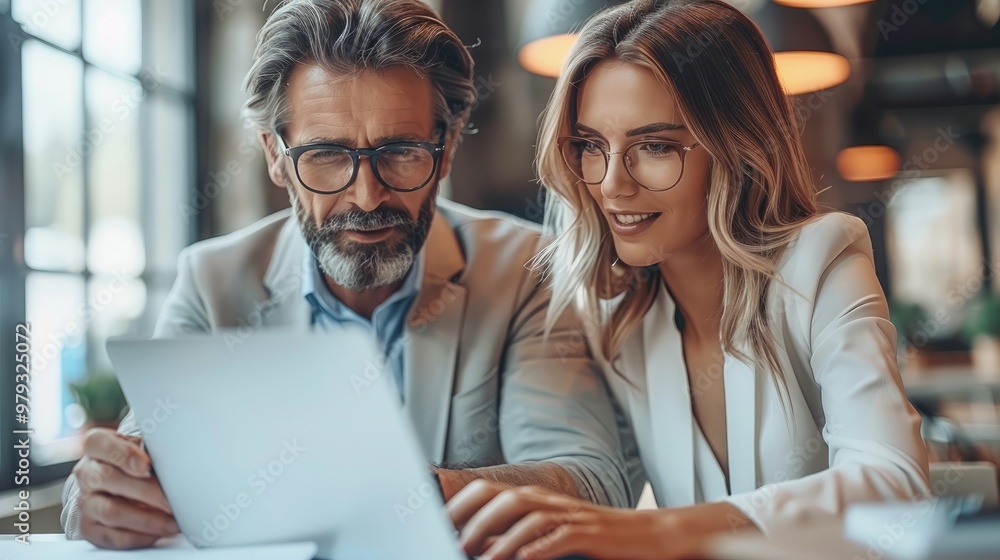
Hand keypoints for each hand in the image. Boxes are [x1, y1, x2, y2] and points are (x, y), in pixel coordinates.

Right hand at [73, 428, 178, 548]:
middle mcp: (86, 473)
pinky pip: (112, 536)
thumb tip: (177, 461)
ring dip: (146, 519)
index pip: (99, 445)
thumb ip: (152, 450)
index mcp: (96, 446)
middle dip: (144, 492)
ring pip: (110, 511)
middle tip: (171, 500)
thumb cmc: (137, 461)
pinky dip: (138, 536)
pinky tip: (158, 533)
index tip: (146, 466)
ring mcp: (85, 501)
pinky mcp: (89, 526)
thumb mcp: (143, 447)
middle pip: (106, 479)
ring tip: (171, 522)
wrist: (120, 483)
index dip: (123, 455)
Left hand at [448, 479, 687, 559]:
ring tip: (481, 557)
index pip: (488, 490)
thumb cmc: (598, 539)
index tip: (436, 525)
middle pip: (502, 496)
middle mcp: (549, 500)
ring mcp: (571, 514)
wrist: (651, 536)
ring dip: (500, 537)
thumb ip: (517, 538)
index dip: (460, 504)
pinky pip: (560, 536)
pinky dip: (538, 548)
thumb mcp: (551, 535)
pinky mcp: (591, 533)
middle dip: (473, 517)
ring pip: (527, 514)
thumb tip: (477, 547)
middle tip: (452, 542)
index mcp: (536, 498)